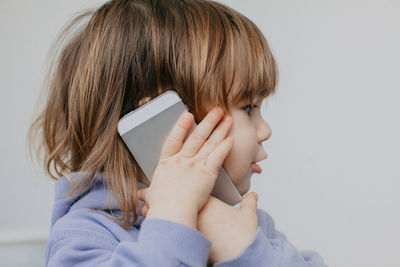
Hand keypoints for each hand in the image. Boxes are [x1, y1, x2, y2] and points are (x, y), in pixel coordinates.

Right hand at [138, 107, 233, 228]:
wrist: (171, 211)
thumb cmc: (161, 206)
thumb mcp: (151, 196)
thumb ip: (148, 193)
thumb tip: (142, 195)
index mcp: (166, 164)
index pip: (174, 140)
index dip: (181, 126)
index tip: (188, 114)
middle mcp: (181, 161)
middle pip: (197, 137)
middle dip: (208, 122)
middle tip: (217, 111)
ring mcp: (194, 165)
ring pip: (209, 143)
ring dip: (219, 130)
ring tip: (227, 118)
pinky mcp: (207, 173)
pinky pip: (217, 157)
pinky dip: (224, 148)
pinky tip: (230, 139)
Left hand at [142, 192, 258, 263]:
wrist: (240, 251)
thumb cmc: (243, 235)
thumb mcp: (248, 216)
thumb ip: (250, 203)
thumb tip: (254, 196)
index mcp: (211, 201)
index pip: (193, 187)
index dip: (184, 185)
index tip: (178, 183)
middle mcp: (198, 208)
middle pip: (178, 195)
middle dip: (166, 191)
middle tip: (153, 187)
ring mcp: (192, 220)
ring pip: (170, 208)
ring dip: (157, 204)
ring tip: (143, 199)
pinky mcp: (189, 233)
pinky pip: (170, 224)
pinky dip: (159, 221)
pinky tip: (147, 218)